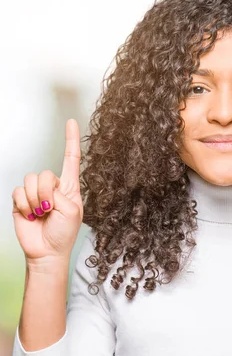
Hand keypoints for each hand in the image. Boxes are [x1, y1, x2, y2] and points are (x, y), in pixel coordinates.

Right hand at [12, 119, 83, 265]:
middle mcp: (52, 186)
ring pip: (30, 181)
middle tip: (49, 209)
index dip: (71, 140)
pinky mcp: (20, 200)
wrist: (47, 251)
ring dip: (35, 200)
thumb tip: (45, 188)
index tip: (71, 121)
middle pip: (45, 173)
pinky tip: (30, 215)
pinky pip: (18, 192)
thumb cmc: (64, 233)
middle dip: (46, 192)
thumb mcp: (72, 212)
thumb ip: (60, 194)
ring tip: (41, 213)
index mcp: (70, 187)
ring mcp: (36, 193)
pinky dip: (24, 205)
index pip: (71, 158)